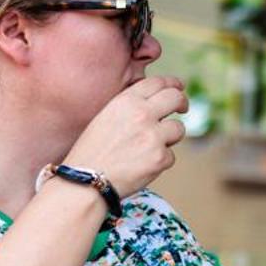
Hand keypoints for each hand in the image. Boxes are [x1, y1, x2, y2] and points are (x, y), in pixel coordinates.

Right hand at [63, 75, 186, 197]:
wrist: (83, 182)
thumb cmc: (91, 152)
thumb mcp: (105, 118)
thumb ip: (130, 107)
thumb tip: (158, 100)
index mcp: (126, 101)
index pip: (157, 82)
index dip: (172, 84)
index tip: (178, 87)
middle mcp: (142, 114)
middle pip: (176, 98)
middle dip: (182, 102)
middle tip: (182, 109)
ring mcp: (153, 136)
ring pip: (178, 129)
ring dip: (169, 138)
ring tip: (148, 148)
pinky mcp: (160, 157)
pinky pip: (170, 156)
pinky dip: (160, 162)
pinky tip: (140, 166)